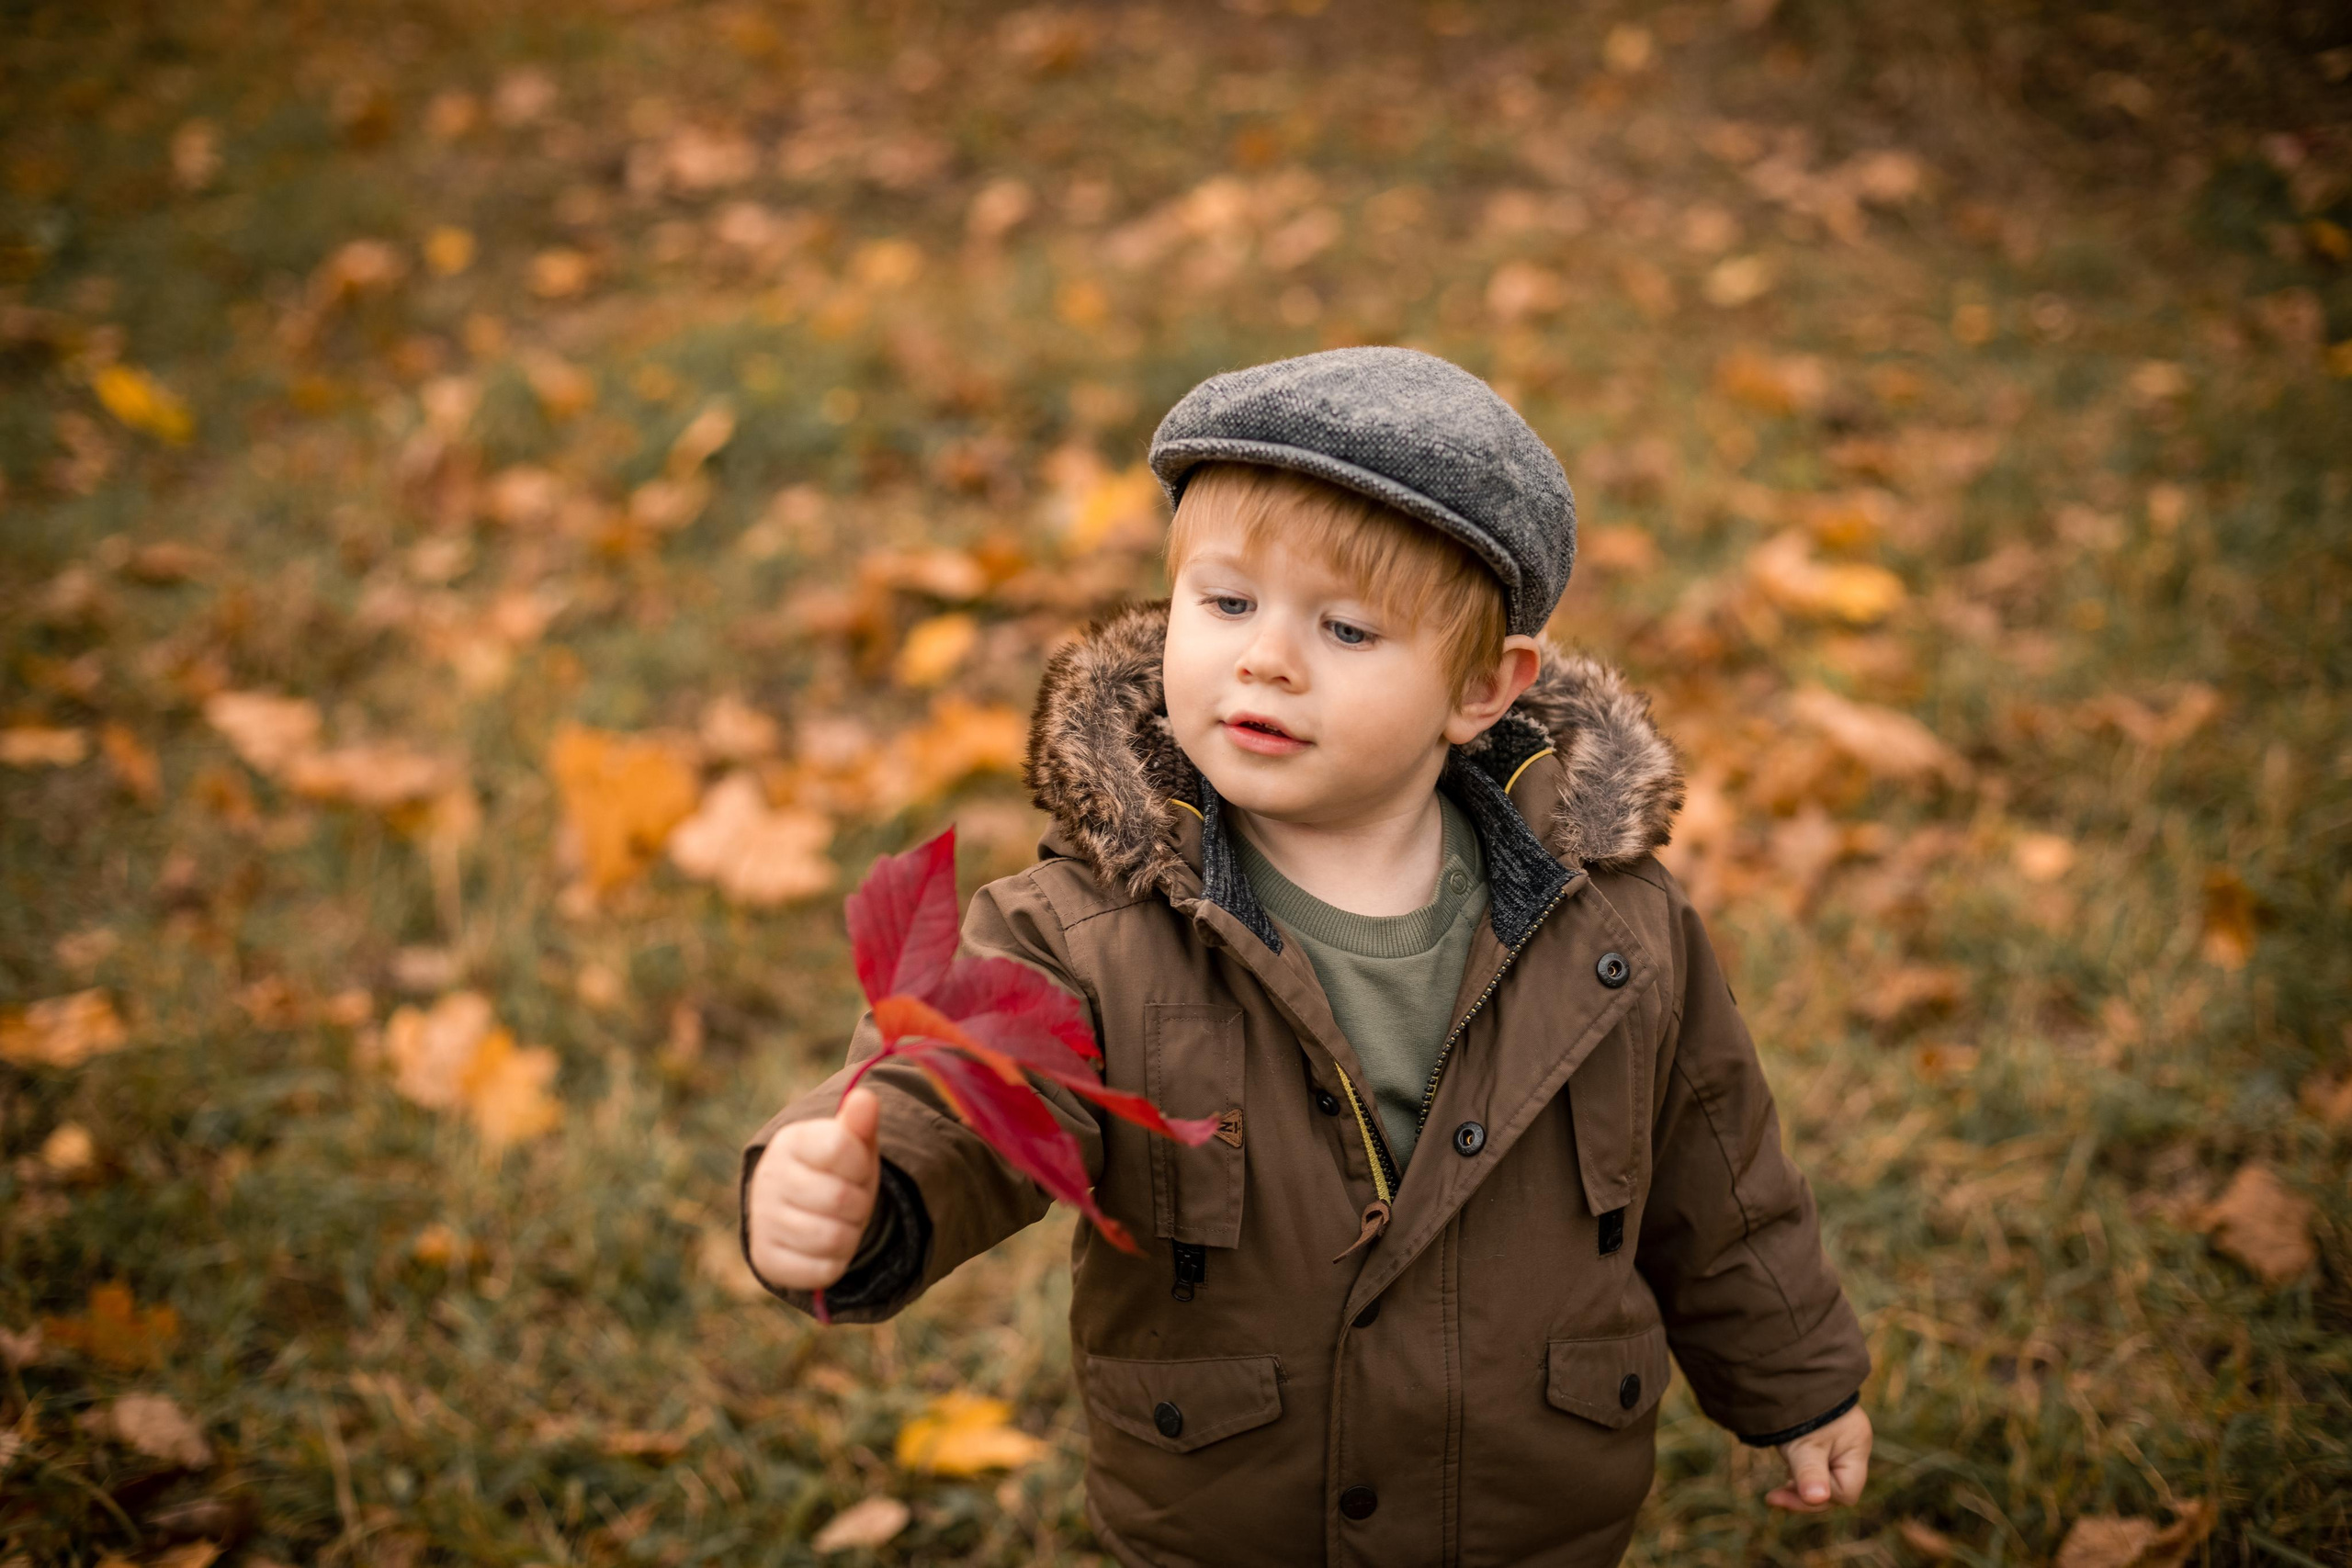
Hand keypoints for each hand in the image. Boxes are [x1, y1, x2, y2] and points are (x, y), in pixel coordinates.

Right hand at [746, 1086, 881, 1291]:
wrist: (801, 1210)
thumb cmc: (835, 1171)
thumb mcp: (852, 1143)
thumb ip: (859, 1122)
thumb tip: (865, 1098)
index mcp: (790, 1141)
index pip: (841, 1146)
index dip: (860, 1162)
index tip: (853, 1165)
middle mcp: (768, 1178)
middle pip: (840, 1198)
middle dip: (858, 1202)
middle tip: (849, 1198)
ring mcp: (763, 1220)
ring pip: (833, 1238)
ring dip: (850, 1233)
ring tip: (839, 1221)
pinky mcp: (766, 1260)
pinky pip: (822, 1270)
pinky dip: (837, 1262)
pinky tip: (827, 1247)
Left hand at [1765, 1405, 1870, 1511]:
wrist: (1790, 1366)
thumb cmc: (1801, 1405)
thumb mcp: (1804, 1444)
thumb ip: (1810, 1472)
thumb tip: (1816, 1498)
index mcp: (1857, 1448)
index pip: (1845, 1492)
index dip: (1817, 1498)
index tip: (1781, 1492)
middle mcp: (1851, 1447)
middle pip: (1835, 1488)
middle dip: (1805, 1495)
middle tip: (1774, 1497)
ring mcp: (1838, 1441)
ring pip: (1824, 1477)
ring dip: (1801, 1485)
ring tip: (1778, 1490)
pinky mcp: (1822, 1435)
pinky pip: (1817, 1464)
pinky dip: (1801, 1473)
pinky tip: (1787, 1474)